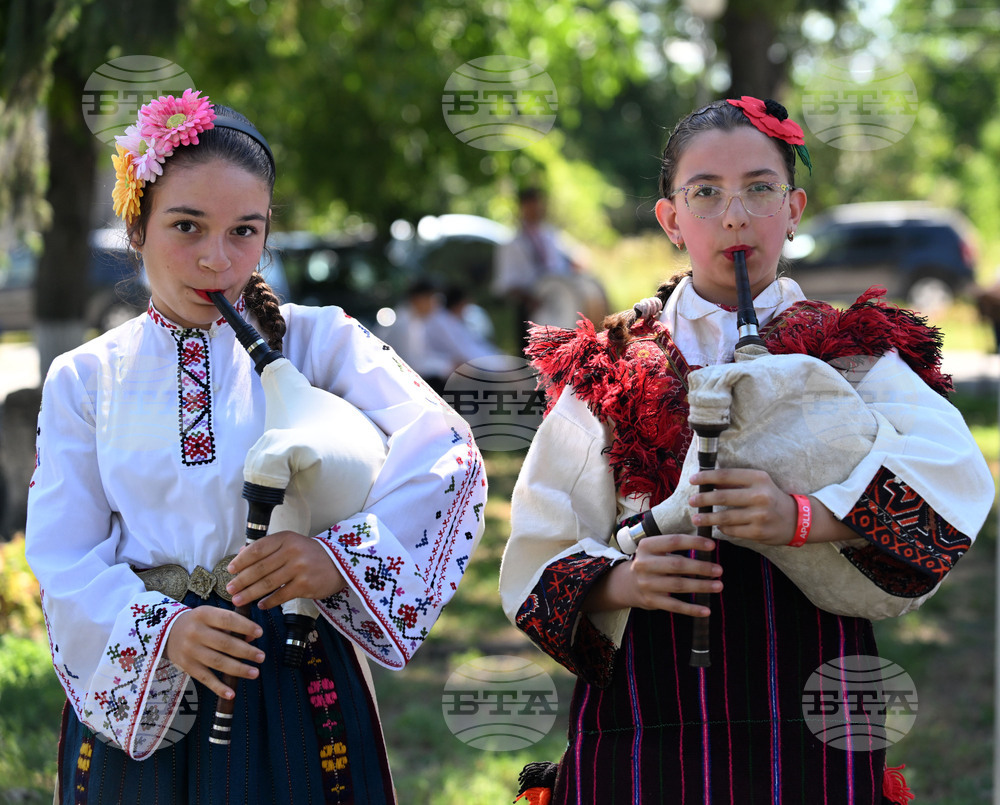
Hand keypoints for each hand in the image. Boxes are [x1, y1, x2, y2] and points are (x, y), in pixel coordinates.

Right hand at [165, 607, 263, 700]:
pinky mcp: (187, 666)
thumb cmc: (199, 622)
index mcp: (203, 614)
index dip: (245, 626)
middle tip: (261, 657)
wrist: (169, 632)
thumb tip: (252, 638)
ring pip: (217, 662)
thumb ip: (231, 624)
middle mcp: (195, 632)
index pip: (228, 620)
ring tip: (254, 672)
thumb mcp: (211, 616)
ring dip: (238, 669)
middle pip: (224, 643)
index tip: (260, 633)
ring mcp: (190, 651)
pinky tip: (231, 693)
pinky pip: (205, 678)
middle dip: (245, 651)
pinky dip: (218, 687)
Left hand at [225, 531, 346, 608]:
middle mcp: (292, 551)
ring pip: (268, 583)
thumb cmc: (310, 554)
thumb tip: (241, 554)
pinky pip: (281, 595)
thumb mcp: (291, 544)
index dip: (241, 560)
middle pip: (260, 568)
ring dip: (250, 593)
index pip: (257, 549)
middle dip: (242, 580)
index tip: (230, 570)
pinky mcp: (305, 585)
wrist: (340, 564)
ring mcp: (299, 568)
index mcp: (286, 538)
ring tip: (238, 600)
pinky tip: (261, 605)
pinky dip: (269, 602)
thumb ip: (268, 548)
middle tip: (229, 589)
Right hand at [584, 533, 721, 616]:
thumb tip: (707, 545)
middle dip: (700, 567)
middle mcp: (644, 564)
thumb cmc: (651, 563)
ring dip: (701, 586)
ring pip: (678, 585)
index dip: (694, 542)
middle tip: (719, 570)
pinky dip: (691, 609)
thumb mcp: (655, 550)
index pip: (673, 541)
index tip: (712, 545)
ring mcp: (646, 584)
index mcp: (647, 546)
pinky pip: (674, 606)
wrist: (627, 584)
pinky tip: (706, 610)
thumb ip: (675, 547)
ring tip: (718, 585)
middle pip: (677, 565)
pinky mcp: (651, 601)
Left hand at [689, 468, 795, 545]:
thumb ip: (736, 482)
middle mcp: (760, 495)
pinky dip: (722, 528)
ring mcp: (760, 515)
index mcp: (758, 478)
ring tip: (696, 518)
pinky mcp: (759, 532)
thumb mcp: (758, 483)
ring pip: (725, 517)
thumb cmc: (771, 497)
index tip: (693, 480)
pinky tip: (716, 526)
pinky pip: (733, 530)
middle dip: (703, 499)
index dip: (706, 477)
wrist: (796, 519)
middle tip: (691, 501)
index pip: (726, 475)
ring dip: (707, 518)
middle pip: (722, 497)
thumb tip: (708, 481)